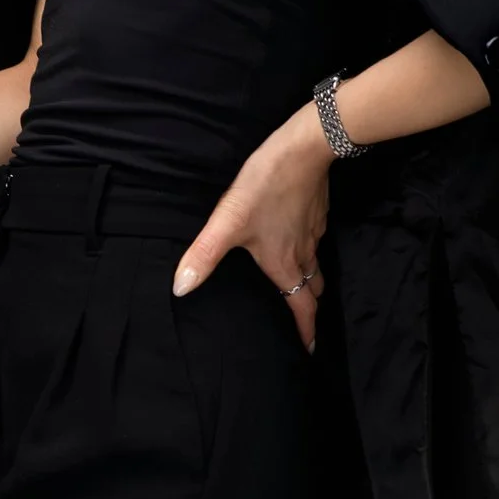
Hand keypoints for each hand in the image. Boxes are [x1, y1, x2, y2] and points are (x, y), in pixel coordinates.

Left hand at [172, 109, 331, 352]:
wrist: (305, 148)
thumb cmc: (267, 186)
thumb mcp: (228, 221)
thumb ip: (204, 255)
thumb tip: (181, 288)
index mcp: (283, 264)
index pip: (302, 308)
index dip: (306, 332)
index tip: (310, 350)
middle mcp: (303, 253)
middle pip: (312, 290)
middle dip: (309, 309)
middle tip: (305, 323)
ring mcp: (313, 232)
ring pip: (316, 266)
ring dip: (310, 282)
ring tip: (301, 290)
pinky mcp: (317, 212)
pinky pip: (316, 242)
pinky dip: (310, 253)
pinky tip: (296, 243)